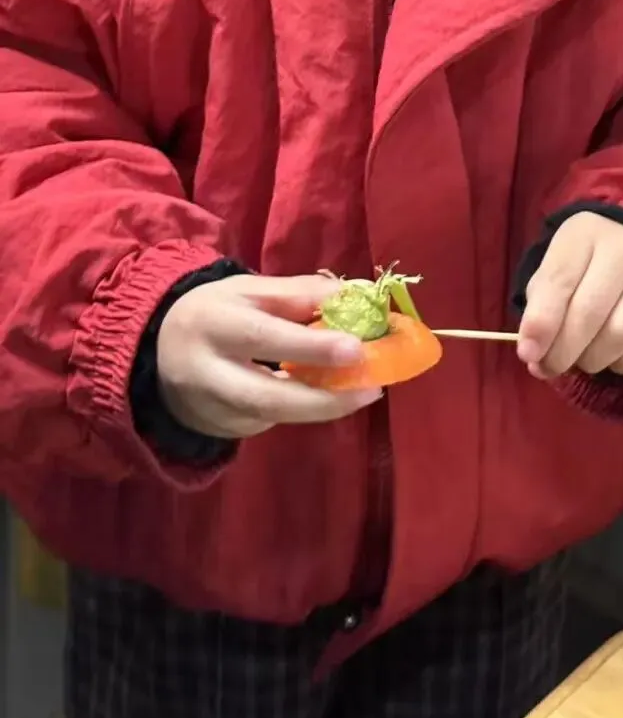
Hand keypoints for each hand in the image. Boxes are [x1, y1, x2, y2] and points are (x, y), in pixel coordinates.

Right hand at [157, 274, 380, 438]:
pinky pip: (266, 422)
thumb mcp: (250, 289)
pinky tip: (325, 396)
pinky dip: (301, 410)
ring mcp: (209, 407)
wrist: (156, 349)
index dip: (311, 346)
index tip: (357, 347)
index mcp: (214, 321)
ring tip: (363, 393)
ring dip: (321, 407)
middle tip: (372, 388)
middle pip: (265, 396)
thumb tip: (354, 296)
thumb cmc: (217, 310)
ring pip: (269, 416)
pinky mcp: (217, 428)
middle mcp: (206, 370)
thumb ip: (300, 293)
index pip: (263, 337)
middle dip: (323, 397)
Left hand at [516, 214, 622, 378]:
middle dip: (562, 351)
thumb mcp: (555, 271)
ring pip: (619, 336)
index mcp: (585, 233)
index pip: (560, 281)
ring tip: (580, 359)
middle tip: (548, 367)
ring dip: (591, 360)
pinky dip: (619, 365)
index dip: (541, 323)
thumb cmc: (583, 267)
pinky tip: (609, 355)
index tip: (527, 353)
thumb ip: (540, 308)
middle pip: (590, 313)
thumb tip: (534, 352)